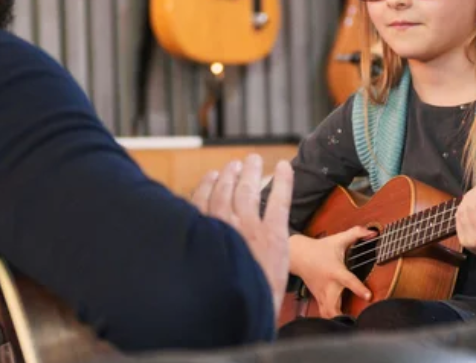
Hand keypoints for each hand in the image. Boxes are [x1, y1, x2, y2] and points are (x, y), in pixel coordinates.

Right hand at [191, 154, 292, 318]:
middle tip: (237, 164)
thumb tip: (191, 242)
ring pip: (248, 191)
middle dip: (231, 175)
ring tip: (252, 161)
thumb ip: (198, 250)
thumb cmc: (221, 296)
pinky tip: (284, 167)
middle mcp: (224, 226)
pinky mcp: (274, 234)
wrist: (243, 313)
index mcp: (204, 235)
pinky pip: (279, 200)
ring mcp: (249, 228)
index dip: (207, 186)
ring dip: (250, 173)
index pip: (202, 202)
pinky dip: (283, 181)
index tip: (213, 176)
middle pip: (225, 192)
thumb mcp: (198, 271)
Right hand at [289, 226, 374, 318]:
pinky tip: (342, 323)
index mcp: (335, 271)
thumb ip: (356, 233)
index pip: (347, 280)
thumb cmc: (320, 248)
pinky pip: (324, 314)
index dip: (358, 288)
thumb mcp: (338, 239)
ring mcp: (322, 294)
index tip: (369, 296)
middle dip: (344, 316)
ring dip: (338, 321)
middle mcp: (328, 286)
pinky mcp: (319, 299)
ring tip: (353, 325)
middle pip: (333, 307)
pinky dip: (332, 320)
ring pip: (327, 315)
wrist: (298, 255)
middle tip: (360, 321)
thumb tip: (372, 232)